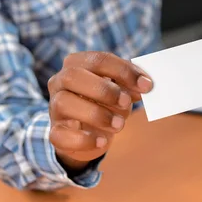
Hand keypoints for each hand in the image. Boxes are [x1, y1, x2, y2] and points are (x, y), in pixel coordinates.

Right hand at [48, 52, 152, 172]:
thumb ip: (128, 86)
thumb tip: (145, 85)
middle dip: (104, 89)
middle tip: (126, 102)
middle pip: (74, 76)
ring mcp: (54, 107)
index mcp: (77, 63)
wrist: (86, 133)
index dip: (124, 71)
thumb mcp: (118, 91)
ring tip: (119, 124)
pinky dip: (84, 139)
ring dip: (96, 114)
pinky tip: (102, 141)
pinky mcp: (54, 132)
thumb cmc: (104, 103)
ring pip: (65, 103)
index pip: (98, 60)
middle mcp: (60, 81)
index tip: (147, 85)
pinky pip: (60, 135)